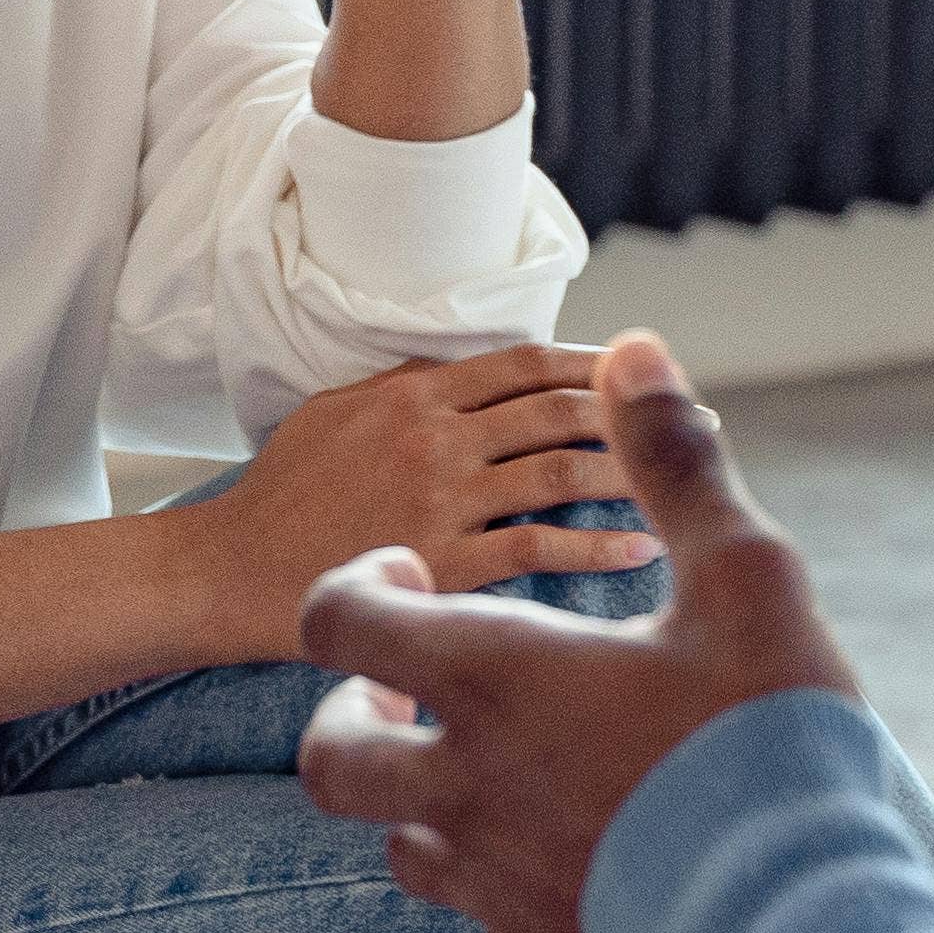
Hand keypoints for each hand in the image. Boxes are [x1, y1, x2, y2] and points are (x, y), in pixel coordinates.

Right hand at [205, 344, 656, 655]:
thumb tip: (476, 375)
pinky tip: (643, 548)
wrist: (228, 570)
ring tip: (685, 486)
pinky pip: (538, 547)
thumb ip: (410, 389)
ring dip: (636, 475)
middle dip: (641, 414)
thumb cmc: (282, 493)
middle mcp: (437, 435)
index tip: (650, 371)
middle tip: (705, 423)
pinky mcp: (442, 563)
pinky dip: (599, 546)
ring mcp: (441, 498)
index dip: (600, 363)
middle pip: (560, 410)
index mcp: (416, 390)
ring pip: (561, 472)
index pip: (528, 362)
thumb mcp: (338, 411)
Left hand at [295, 331, 853, 932]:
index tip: (411, 574)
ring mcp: (494, 888)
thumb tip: (634, 353)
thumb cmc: (769, 742)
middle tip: (411, 687)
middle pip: (330, 759)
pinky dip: (501, 886)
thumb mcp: (744, 576)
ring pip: (399, 846)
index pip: (341, 621)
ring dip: (423, 801)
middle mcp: (465, 789)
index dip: (356, 587)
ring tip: (495, 770)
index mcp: (493, 682)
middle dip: (350, 713)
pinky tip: (566, 860)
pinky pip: (482, 924)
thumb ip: (674, 464)